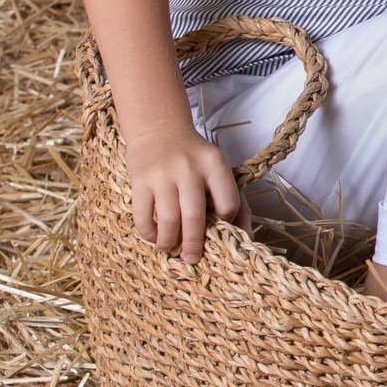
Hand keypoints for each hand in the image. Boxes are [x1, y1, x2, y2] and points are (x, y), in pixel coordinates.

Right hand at [123, 126, 246, 262]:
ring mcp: (162, 174)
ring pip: (168, 220)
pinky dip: (149, 234)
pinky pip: (143, 216)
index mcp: (215, 164)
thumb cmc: (194, 156)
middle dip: (194, 244)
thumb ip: (234, 199)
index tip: (218, 230)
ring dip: (169, 242)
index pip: (228, 203)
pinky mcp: (140, 180)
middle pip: (195, 216)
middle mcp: (189, 168)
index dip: (226, 223)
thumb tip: (246, 237)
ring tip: (170, 248)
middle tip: (192, 258)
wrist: (159, 128)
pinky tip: (154, 237)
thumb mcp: (218, 169)